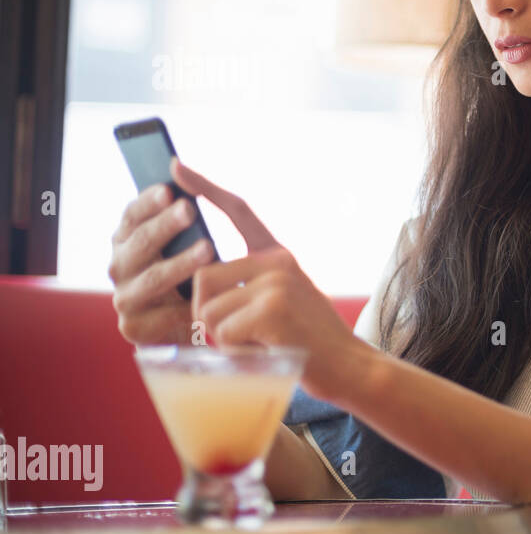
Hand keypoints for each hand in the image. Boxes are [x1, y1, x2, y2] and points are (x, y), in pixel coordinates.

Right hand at [109, 177, 215, 345]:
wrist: (227, 321)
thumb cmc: (214, 270)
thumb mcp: (209, 232)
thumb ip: (198, 197)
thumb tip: (177, 164)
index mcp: (130, 239)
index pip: (133, 214)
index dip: (148, 202)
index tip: (169, 189)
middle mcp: (121, 265)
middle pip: (138, 243)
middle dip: (163, 227)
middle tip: (189, 211)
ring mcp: (125, 297)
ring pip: (150, 279)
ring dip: (177, 263)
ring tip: (208, 249)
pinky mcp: (135, 328)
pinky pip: (160, 315)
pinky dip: (184, 306)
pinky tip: (204, 298)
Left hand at [171, 158, 367, 402]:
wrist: (350, 367)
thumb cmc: (311, 343)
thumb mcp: (284, 302)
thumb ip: (251, 285)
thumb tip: (203, 288)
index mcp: (278, 255)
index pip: (238, 211)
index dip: (205, 188)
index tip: (176, 166)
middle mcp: (277, 261)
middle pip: (203, 276)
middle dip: (205, 313)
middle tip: (233, 335)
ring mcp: (277, 283)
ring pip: (208, 308)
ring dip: (220, 337)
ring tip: (256, 345)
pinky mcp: (273, 310)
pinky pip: (223, 331)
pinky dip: (235, 352)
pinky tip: (264, 353)